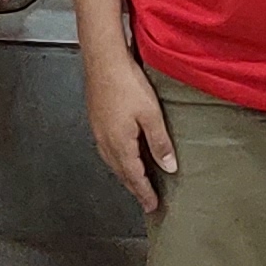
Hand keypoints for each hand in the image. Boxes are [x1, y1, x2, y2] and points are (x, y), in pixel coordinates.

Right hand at [83, 48, 174, 215]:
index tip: (152, 206)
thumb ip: (160, 143)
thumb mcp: (151, 115)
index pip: (134, 177)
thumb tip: (169, 168)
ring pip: (112, 162)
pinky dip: (117, 161)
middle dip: (134, 188)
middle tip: (145, 201)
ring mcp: (98, 132)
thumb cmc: (127, 84)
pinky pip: (107, 150)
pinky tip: (122, 156)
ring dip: (125, 175)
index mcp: (120, 144)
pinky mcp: (96, 121)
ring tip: (136, 182)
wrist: (102, 60)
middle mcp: (105, 142)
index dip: (144, 192)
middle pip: (121, 173)